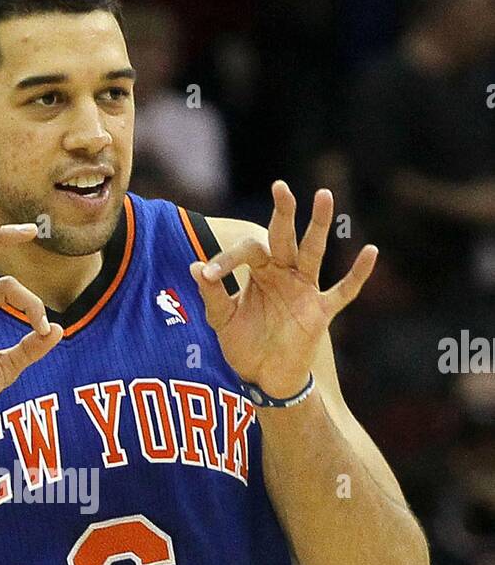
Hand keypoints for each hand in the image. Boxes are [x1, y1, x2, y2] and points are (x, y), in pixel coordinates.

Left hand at [190, 182, 377, 398]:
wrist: (263, 377)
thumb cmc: (243, 344)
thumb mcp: (222, 320)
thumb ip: (212, 295)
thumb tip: (193, 267)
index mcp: (260, 271)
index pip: (247, 251)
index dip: (226, 260)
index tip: (207, 274)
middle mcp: (284, 273)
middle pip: (284, 236)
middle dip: (283, 213)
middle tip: (280, 187)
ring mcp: (305, 290)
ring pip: (313, 252)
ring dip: (318, 225)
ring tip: (324, 196)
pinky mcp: (320, 312)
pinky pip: (343, 291)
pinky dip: (357, 274)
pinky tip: (371, 252)